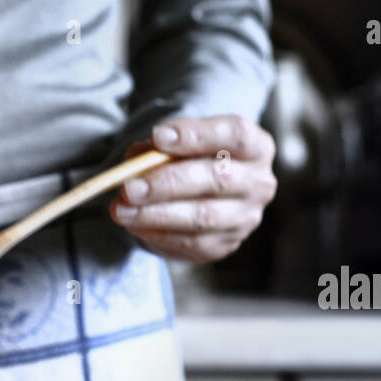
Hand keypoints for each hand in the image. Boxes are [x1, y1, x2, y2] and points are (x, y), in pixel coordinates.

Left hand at [110, 114, 276, 263]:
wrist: (202, 195)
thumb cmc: (190, 160)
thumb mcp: (179, 144)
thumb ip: (160, 147)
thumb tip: (136, 157)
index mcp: (256, 147)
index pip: (234, 135)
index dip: (196, 135)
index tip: (157, 137)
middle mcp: (259, 183)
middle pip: (217, 179)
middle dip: (167, 183)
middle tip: (129, 187)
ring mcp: (245, 218)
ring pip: (202, 217)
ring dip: (155, 215)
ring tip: (121, 210)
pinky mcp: (226, 245)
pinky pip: (191, 243)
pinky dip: (157, 234)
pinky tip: (134, 225)